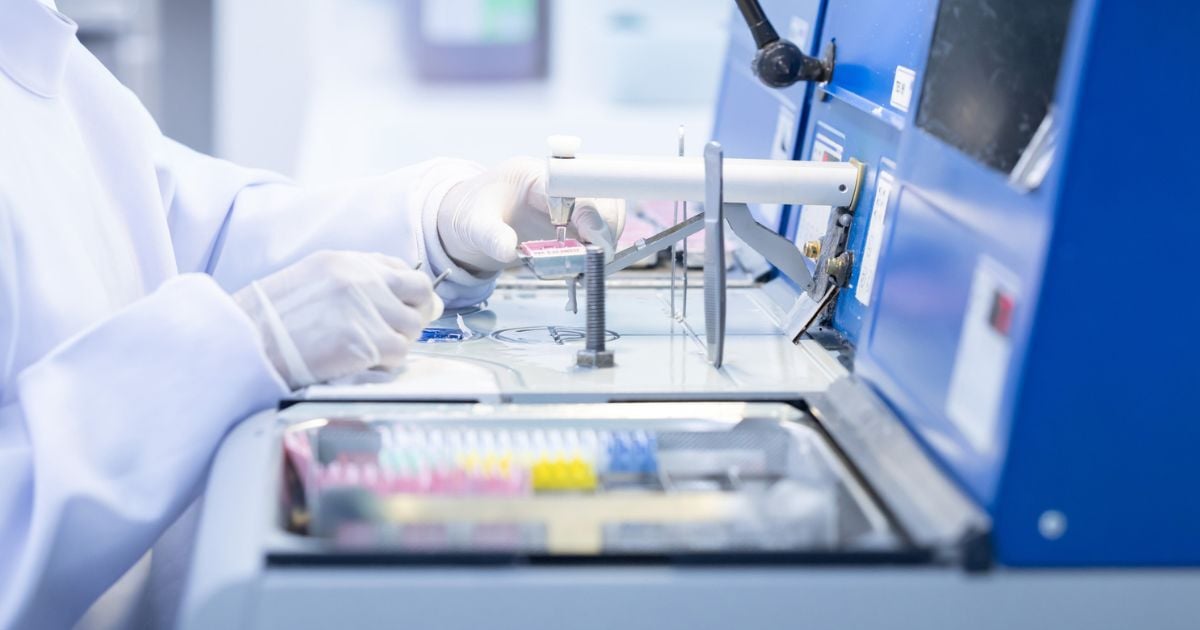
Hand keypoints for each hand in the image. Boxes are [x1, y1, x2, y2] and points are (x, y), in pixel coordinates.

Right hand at [233, 251, 442, 388]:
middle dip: (416, 314)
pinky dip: (385, 362)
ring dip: (395, 342)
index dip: (409, 294)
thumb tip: (404, 295)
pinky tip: (360, 362)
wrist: (245, 344)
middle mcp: (361, 279)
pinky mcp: (364, 341)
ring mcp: (364, 308)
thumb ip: (357, 282)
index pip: (404, 271)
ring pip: (411, 327)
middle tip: (396, 333)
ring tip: (365, 350)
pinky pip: (398, 353)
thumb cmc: (273, 319)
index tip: (403, 309)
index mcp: (347, 261)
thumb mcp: (313, 280)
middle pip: (421, 293)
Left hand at [436, 157, 625, 272]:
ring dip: (608, 238)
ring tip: (591, 264)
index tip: (593, 238)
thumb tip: (509, 251)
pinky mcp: (575, 218)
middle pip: (602, 194)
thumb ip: (491, 236)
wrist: (473, 217)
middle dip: (606, 227)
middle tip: (598, 257)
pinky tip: (586, 263)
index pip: (574, 183)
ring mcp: (571, 200)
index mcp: (534, 176)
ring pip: (609, 210)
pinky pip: (601, 227)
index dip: (589, 208)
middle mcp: (560, 183)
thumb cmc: (474, 214)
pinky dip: (601, 247)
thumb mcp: (474, 226)